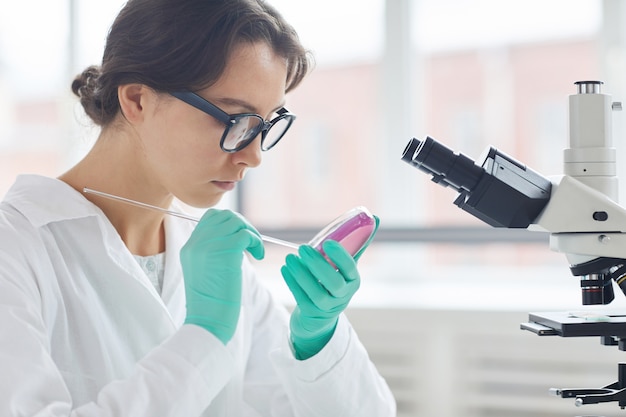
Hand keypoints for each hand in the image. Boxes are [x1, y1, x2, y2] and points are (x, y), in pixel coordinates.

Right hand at [180, 209, 263, 343]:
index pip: (210, 218)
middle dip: (243, 224)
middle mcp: (196, 244)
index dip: (230, 223)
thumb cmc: (211, 303)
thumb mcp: (205, 271)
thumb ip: (213, 251)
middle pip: (224, 215)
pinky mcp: (225, 253)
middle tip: (252, 243)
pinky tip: (258, 257)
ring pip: (236, 222)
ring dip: (252, 233)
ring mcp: (208, 247)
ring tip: (256, 251)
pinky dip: (256, 242)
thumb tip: (237, 236)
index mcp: (189, 247)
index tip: (241, 240)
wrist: (206, 322)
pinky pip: (246, 235)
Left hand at [281, 240, 359, 359]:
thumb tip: (373, 217)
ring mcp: (328, 307)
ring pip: (316, 292)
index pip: (351, 268)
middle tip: (303, 248)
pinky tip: (285, 269)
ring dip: (301, 274)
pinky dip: (292, 283)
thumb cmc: (332, 282)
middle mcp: (343, 295)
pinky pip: (302, 298)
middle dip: (318, 264)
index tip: (327, 242)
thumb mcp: (343, 267)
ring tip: (289, 258)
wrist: (320, 315)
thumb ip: (353, 245)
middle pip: (334, 283)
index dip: (340, 256)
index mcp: (353, 280)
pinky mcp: (311, 313)